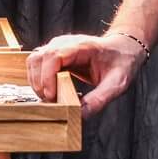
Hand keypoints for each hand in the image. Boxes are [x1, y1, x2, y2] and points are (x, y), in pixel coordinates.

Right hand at [26, 32, 147, 118]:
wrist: (123, 48)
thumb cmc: (122, 62)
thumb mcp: (117, 84)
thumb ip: (99, 99)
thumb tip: (80, 115)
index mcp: (81, 46)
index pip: (53, 56)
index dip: (47, 77)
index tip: (51, 97)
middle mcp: (64, 43)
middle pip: (38, 58)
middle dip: (40, 83)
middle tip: (53, 102)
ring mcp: (57, 47)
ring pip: (33, 61)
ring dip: (36, 82)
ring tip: (51, 98)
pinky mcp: (54, 55)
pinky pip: (37, 65)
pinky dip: (38, 80)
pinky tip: (51, 92)